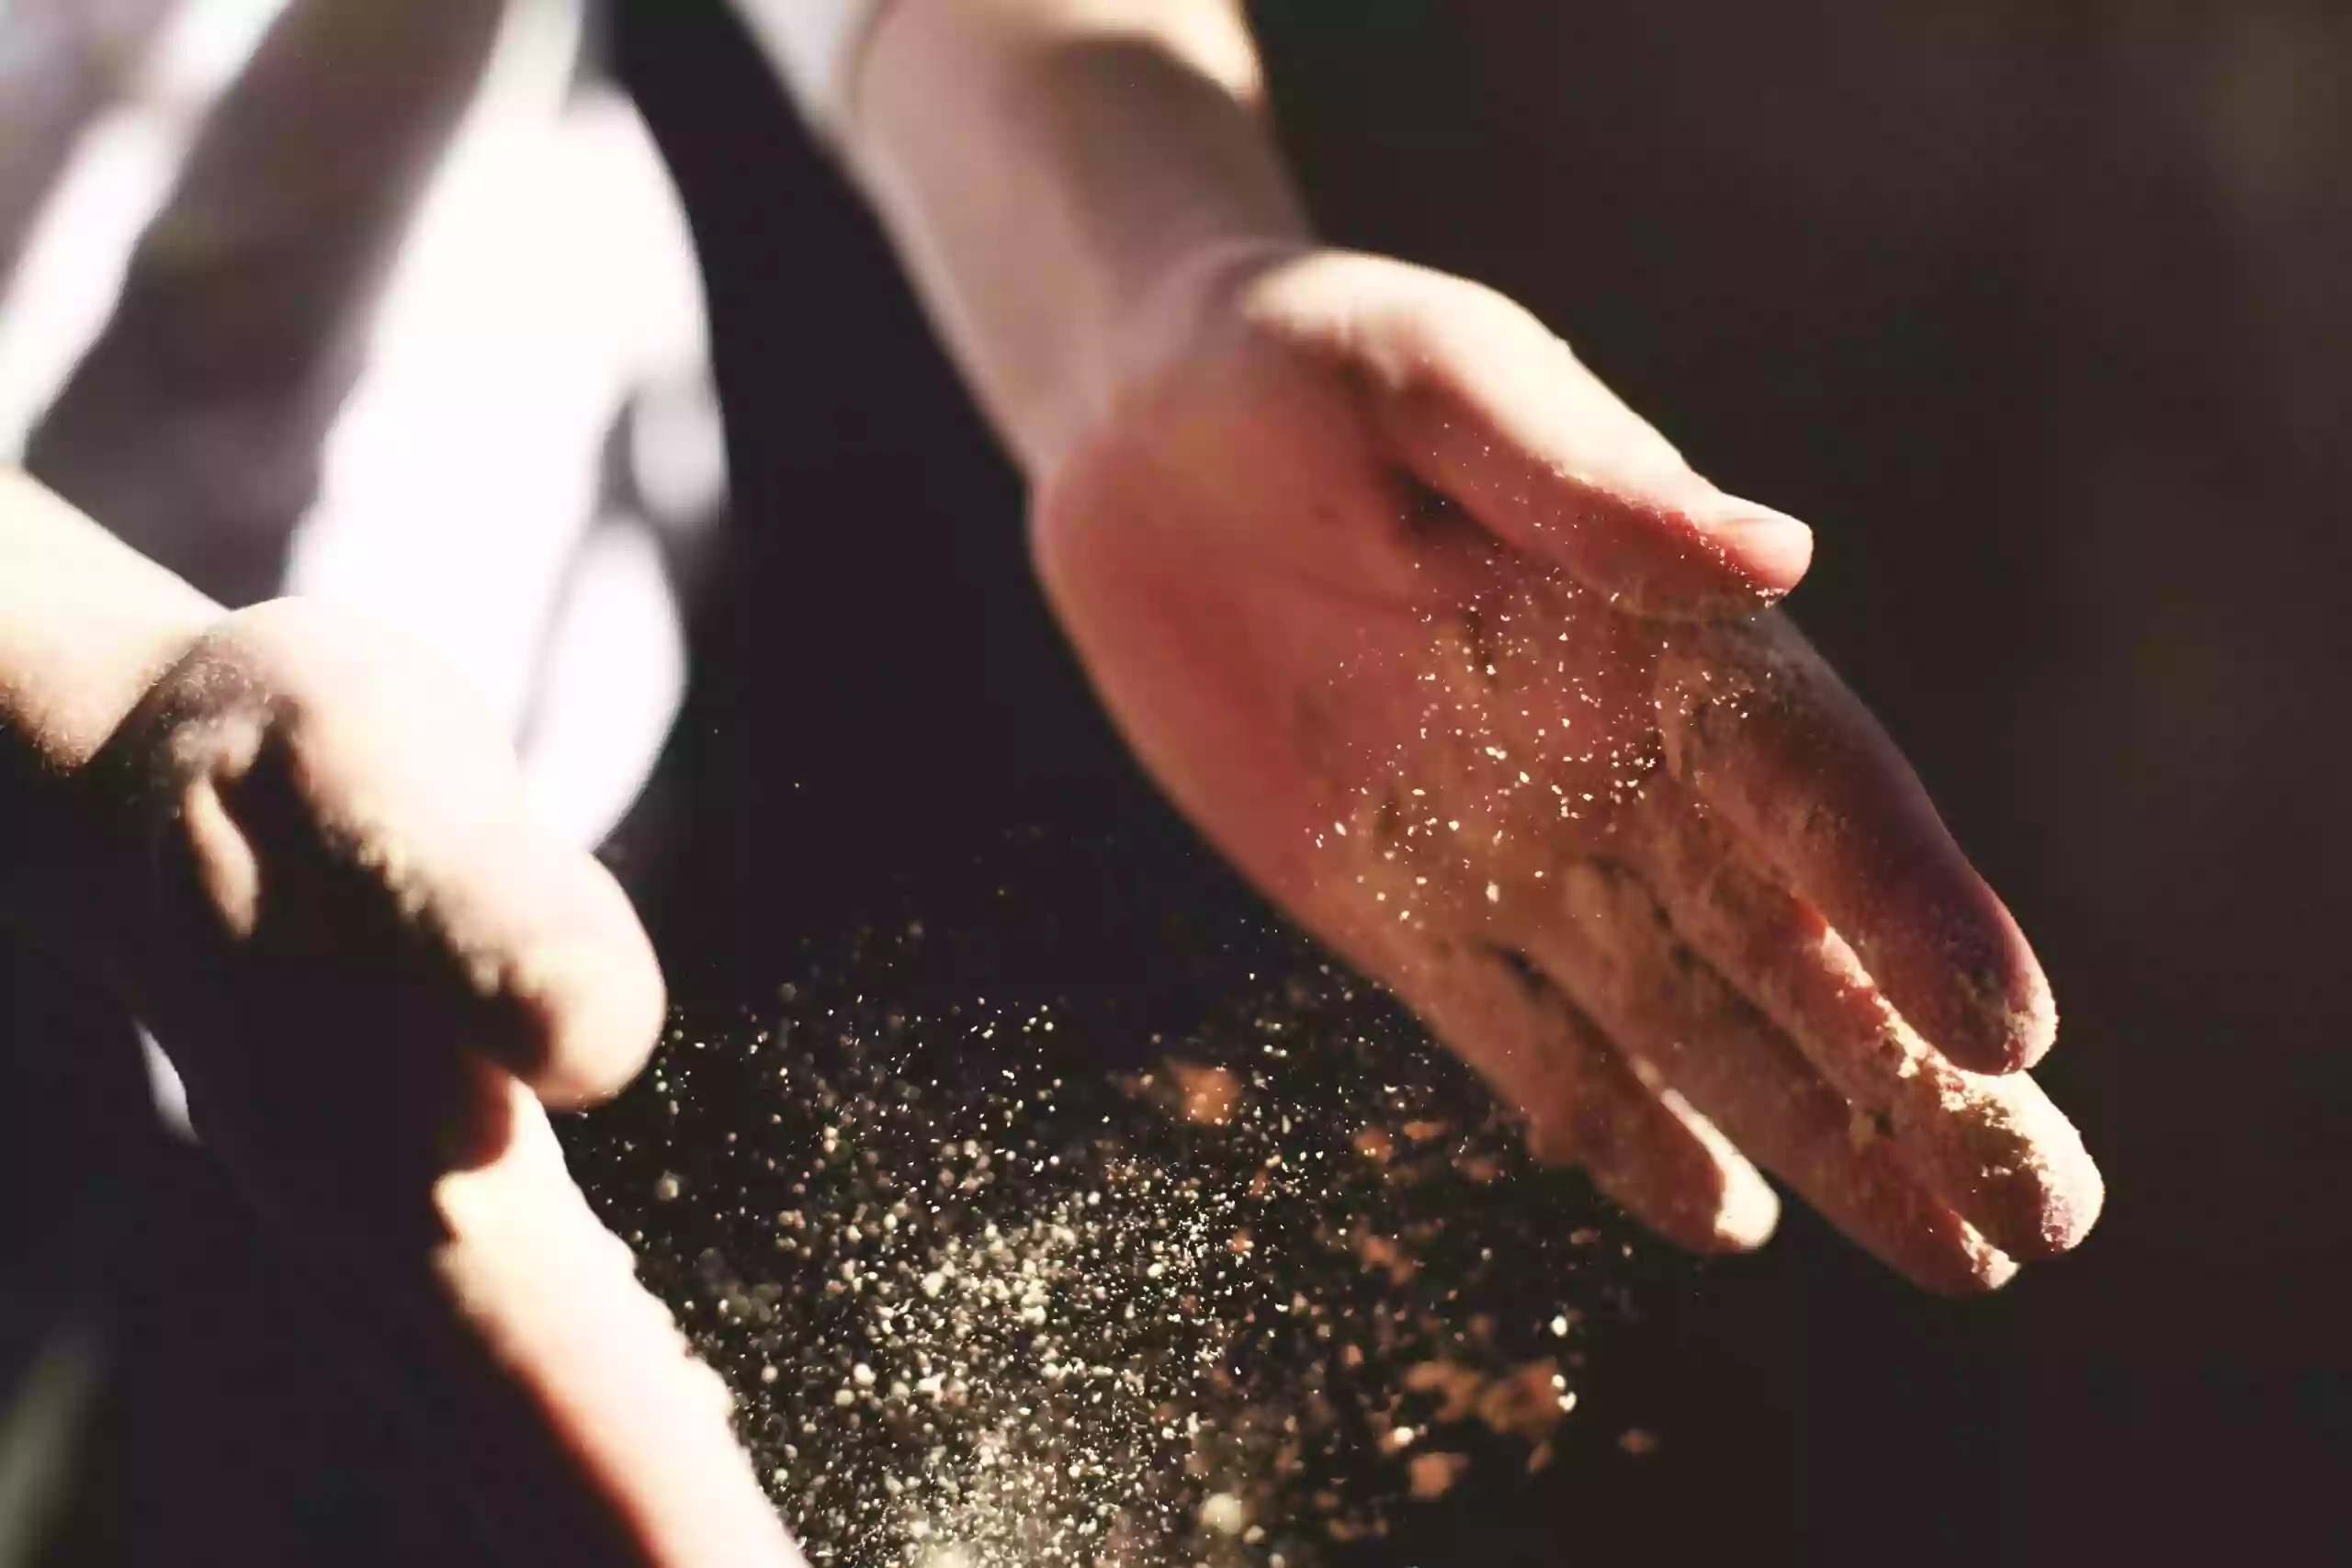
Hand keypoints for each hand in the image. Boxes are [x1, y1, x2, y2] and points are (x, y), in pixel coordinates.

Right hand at [0, 480, 797, 1566]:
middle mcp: (378, 1246)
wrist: (144, 765)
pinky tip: (646, 1475)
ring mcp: (370, 1243)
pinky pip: (501, 1377)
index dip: (664, 1519)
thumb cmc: (285, 761)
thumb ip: (488, 917)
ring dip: (606, 1527)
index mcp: (395, 1173)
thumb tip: (600, 1041)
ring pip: (507, 1439)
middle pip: (535, 1464)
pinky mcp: (391, 1212)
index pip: (563, 1393)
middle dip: (651, 1557)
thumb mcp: (383, 786)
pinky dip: (578, 1453)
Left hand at [1033, 247, 2101, 1291]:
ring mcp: (1515, 851)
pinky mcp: (1400, 910)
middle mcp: (1621, 766)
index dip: (1917, 908)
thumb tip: (1772, 565)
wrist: (1153, 436)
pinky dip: (1620, 1130)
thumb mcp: (1438, 384)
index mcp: (1665, 636)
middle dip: (1927, 1082)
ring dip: (1820, 1138)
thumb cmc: (1309, 365)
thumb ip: (1586, 479)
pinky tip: (1719, 1219)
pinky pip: (1524, 1041)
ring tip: (1956, 1260)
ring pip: (1693, 1024)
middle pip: (1800, 947)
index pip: (1821, 790)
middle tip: (2052, 1216)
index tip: (2012, 1036)